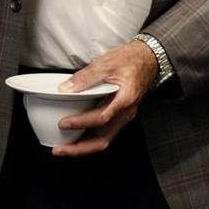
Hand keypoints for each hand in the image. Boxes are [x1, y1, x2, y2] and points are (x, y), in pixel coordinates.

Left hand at [50, 40, 158, 156]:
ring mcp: (124, 116)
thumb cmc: (132, 59)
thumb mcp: (108, 62)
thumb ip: (86, 76)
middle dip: (79, 148)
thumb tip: (66, 88)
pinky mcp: (120, 115)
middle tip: (59, 150)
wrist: (149, 58)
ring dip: (83, 147)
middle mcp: (126, 112)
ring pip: (104, 139)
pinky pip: (105, 133)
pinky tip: (76, 136)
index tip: (63, 123)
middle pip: (103, 139)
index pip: (101, 118)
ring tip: (64, 148)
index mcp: (125, 99)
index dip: (80, 123)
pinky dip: (89, 138)